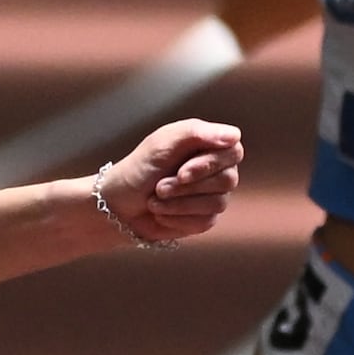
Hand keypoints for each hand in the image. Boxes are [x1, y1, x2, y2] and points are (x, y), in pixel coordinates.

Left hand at [95, 119, 246, 247]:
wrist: (119, 204)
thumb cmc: (140, 168)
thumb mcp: (163, 142)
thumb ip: (196, 133)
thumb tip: (234, 136)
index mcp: (209, 145)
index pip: (234, 151)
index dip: (210, 164)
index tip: (182, 172)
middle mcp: (217, 170)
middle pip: (228, 180)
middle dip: (187, 187)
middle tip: (159, 187)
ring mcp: (214, 196)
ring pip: (217, 204)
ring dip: (179, 204)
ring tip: (155, 200)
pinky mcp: (205, 218)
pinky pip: (205, 222)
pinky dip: (177, 218)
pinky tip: (161, 214)